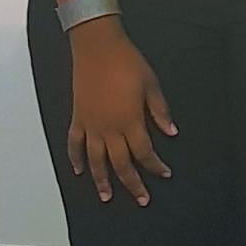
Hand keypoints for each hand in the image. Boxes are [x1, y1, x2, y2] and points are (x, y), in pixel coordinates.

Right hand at [66, 20, 176, 206]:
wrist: (97, 47)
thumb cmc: (126, 62)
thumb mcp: (151, 86)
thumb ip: (160, 112)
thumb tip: (171, 132)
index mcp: (130, 121)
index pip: (144, 153)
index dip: (155, 166)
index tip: (164, 173)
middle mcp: (109, 128)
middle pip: (121, 164)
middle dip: (132, 184)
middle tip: (141, 199)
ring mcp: (91, 125)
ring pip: (95, 160)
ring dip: (101, 181)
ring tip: (107, 197)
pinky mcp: (78, 117)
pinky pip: (74, 143)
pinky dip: (75, 158)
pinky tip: (79, 170)